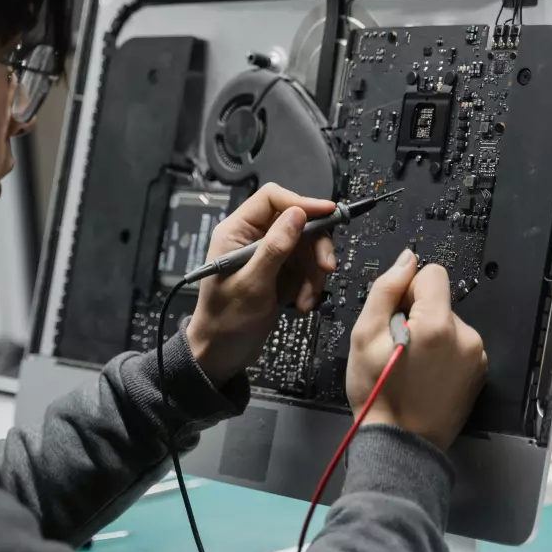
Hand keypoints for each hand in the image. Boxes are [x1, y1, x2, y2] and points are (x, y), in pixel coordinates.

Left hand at [186, 183, 337, 386]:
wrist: (222, 353)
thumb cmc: (225, 320)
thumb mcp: (252, 284)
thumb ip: (275, 247)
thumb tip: (297, 214)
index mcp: (236, 231)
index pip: (272, 199)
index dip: (302, 203)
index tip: (329, 213)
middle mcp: (252, 238)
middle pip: (297, 223)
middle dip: (315, 247)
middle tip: (325, 268)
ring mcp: (268, 256)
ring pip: (306, 248)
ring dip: (312, 274)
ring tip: (306, 298)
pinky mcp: (279, 274)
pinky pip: (305, 269)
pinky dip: (309, 286)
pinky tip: (301, 304)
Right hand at [346, 249, 487, 449]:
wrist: (401, 443)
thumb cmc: (378, 393)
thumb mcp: (365, 336)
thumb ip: (386, 290)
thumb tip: (407, 259)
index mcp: (437, 324)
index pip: (432, 274)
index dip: (408, 290)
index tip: (396, 317)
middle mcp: (466, 336)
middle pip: (441, 300)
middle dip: (418, 314)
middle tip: (399, 346)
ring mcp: (476, 356)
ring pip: (449, 322)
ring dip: (431, 334)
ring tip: (412, 364)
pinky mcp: (480, 372)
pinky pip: (460, 344)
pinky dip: (444, 352)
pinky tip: (426, 374)